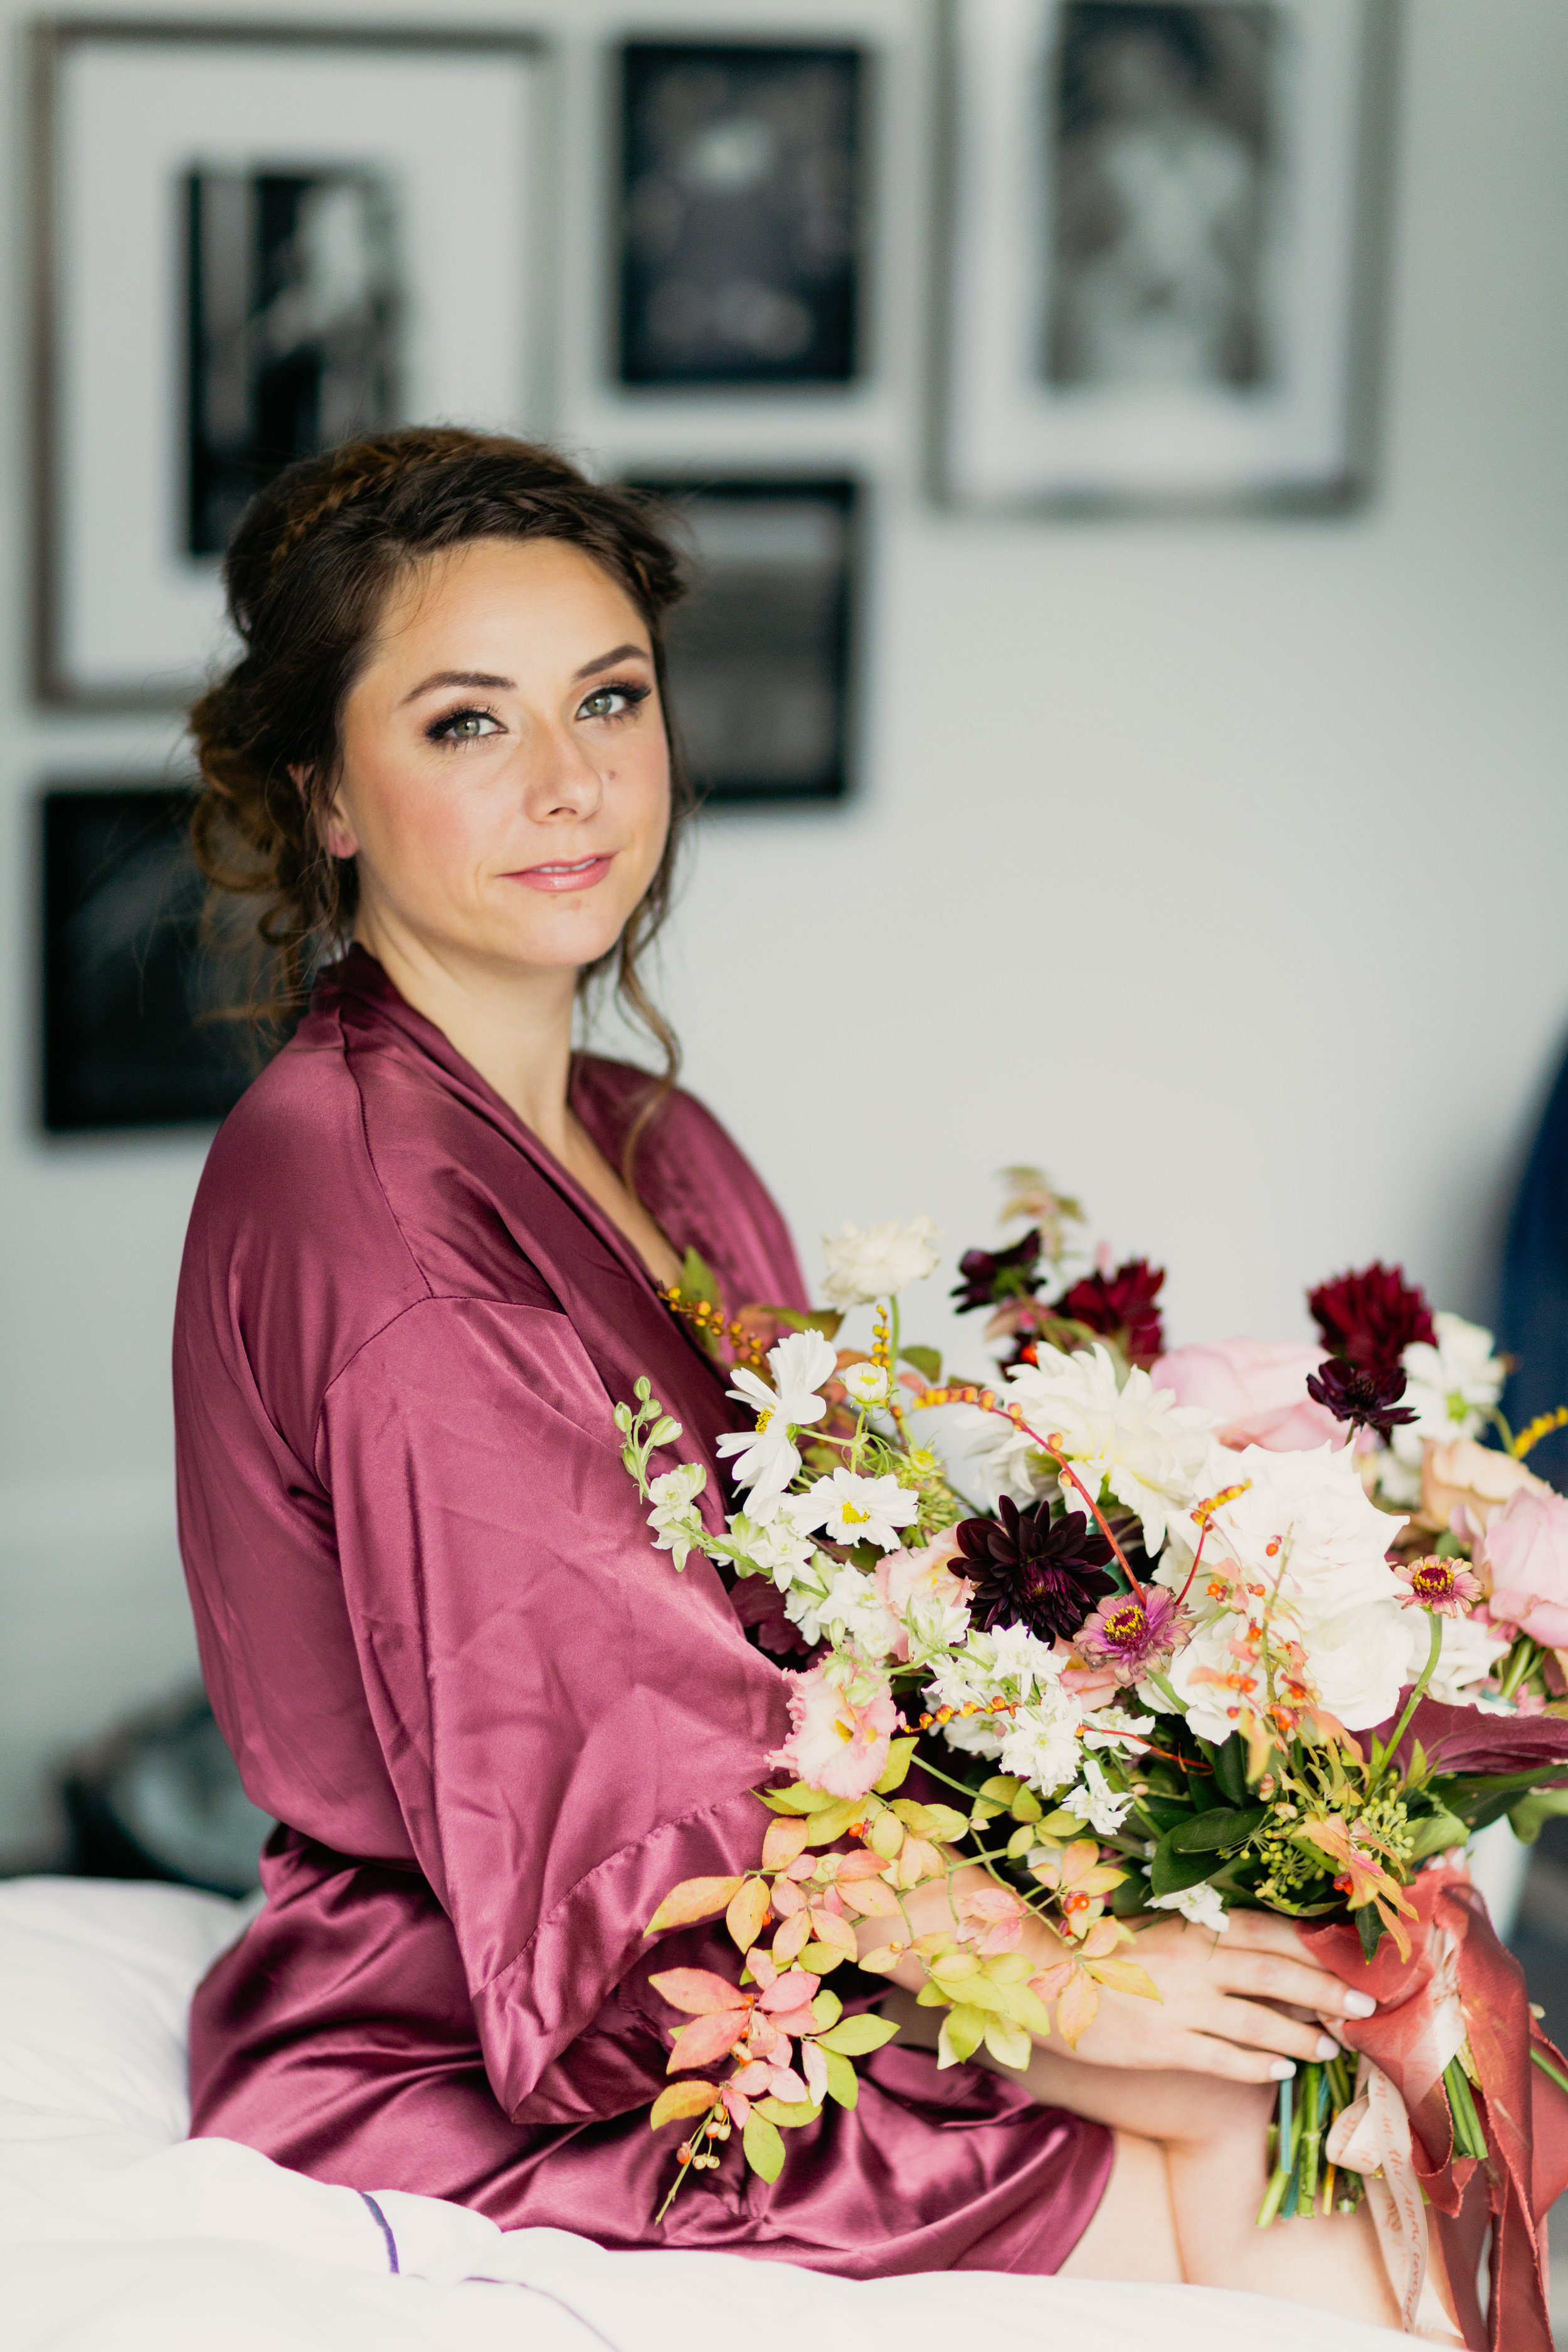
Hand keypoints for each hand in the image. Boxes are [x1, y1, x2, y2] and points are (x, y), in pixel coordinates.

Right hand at [1058, 1909, 1376, 2084]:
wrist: (1041, 1977)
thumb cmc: (1100, 1946)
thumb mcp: (1154, 1926)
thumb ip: (1203, 1936)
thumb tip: (1263, 1950)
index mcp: (1191, 1926)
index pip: (1267, 1933)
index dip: (1313, 1948)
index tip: (1349, 1959)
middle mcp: (1193, 1963)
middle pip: (1275, 1975)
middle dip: (1326, 1990)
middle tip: (1365, 2006)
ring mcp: (1180, 2007)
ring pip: (1257, 2022)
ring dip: (1301, 2035)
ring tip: (1332, 2046)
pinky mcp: (1164, 2047)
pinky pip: (1224, 2059)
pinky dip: (1257, 2065)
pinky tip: (1281, 2070)